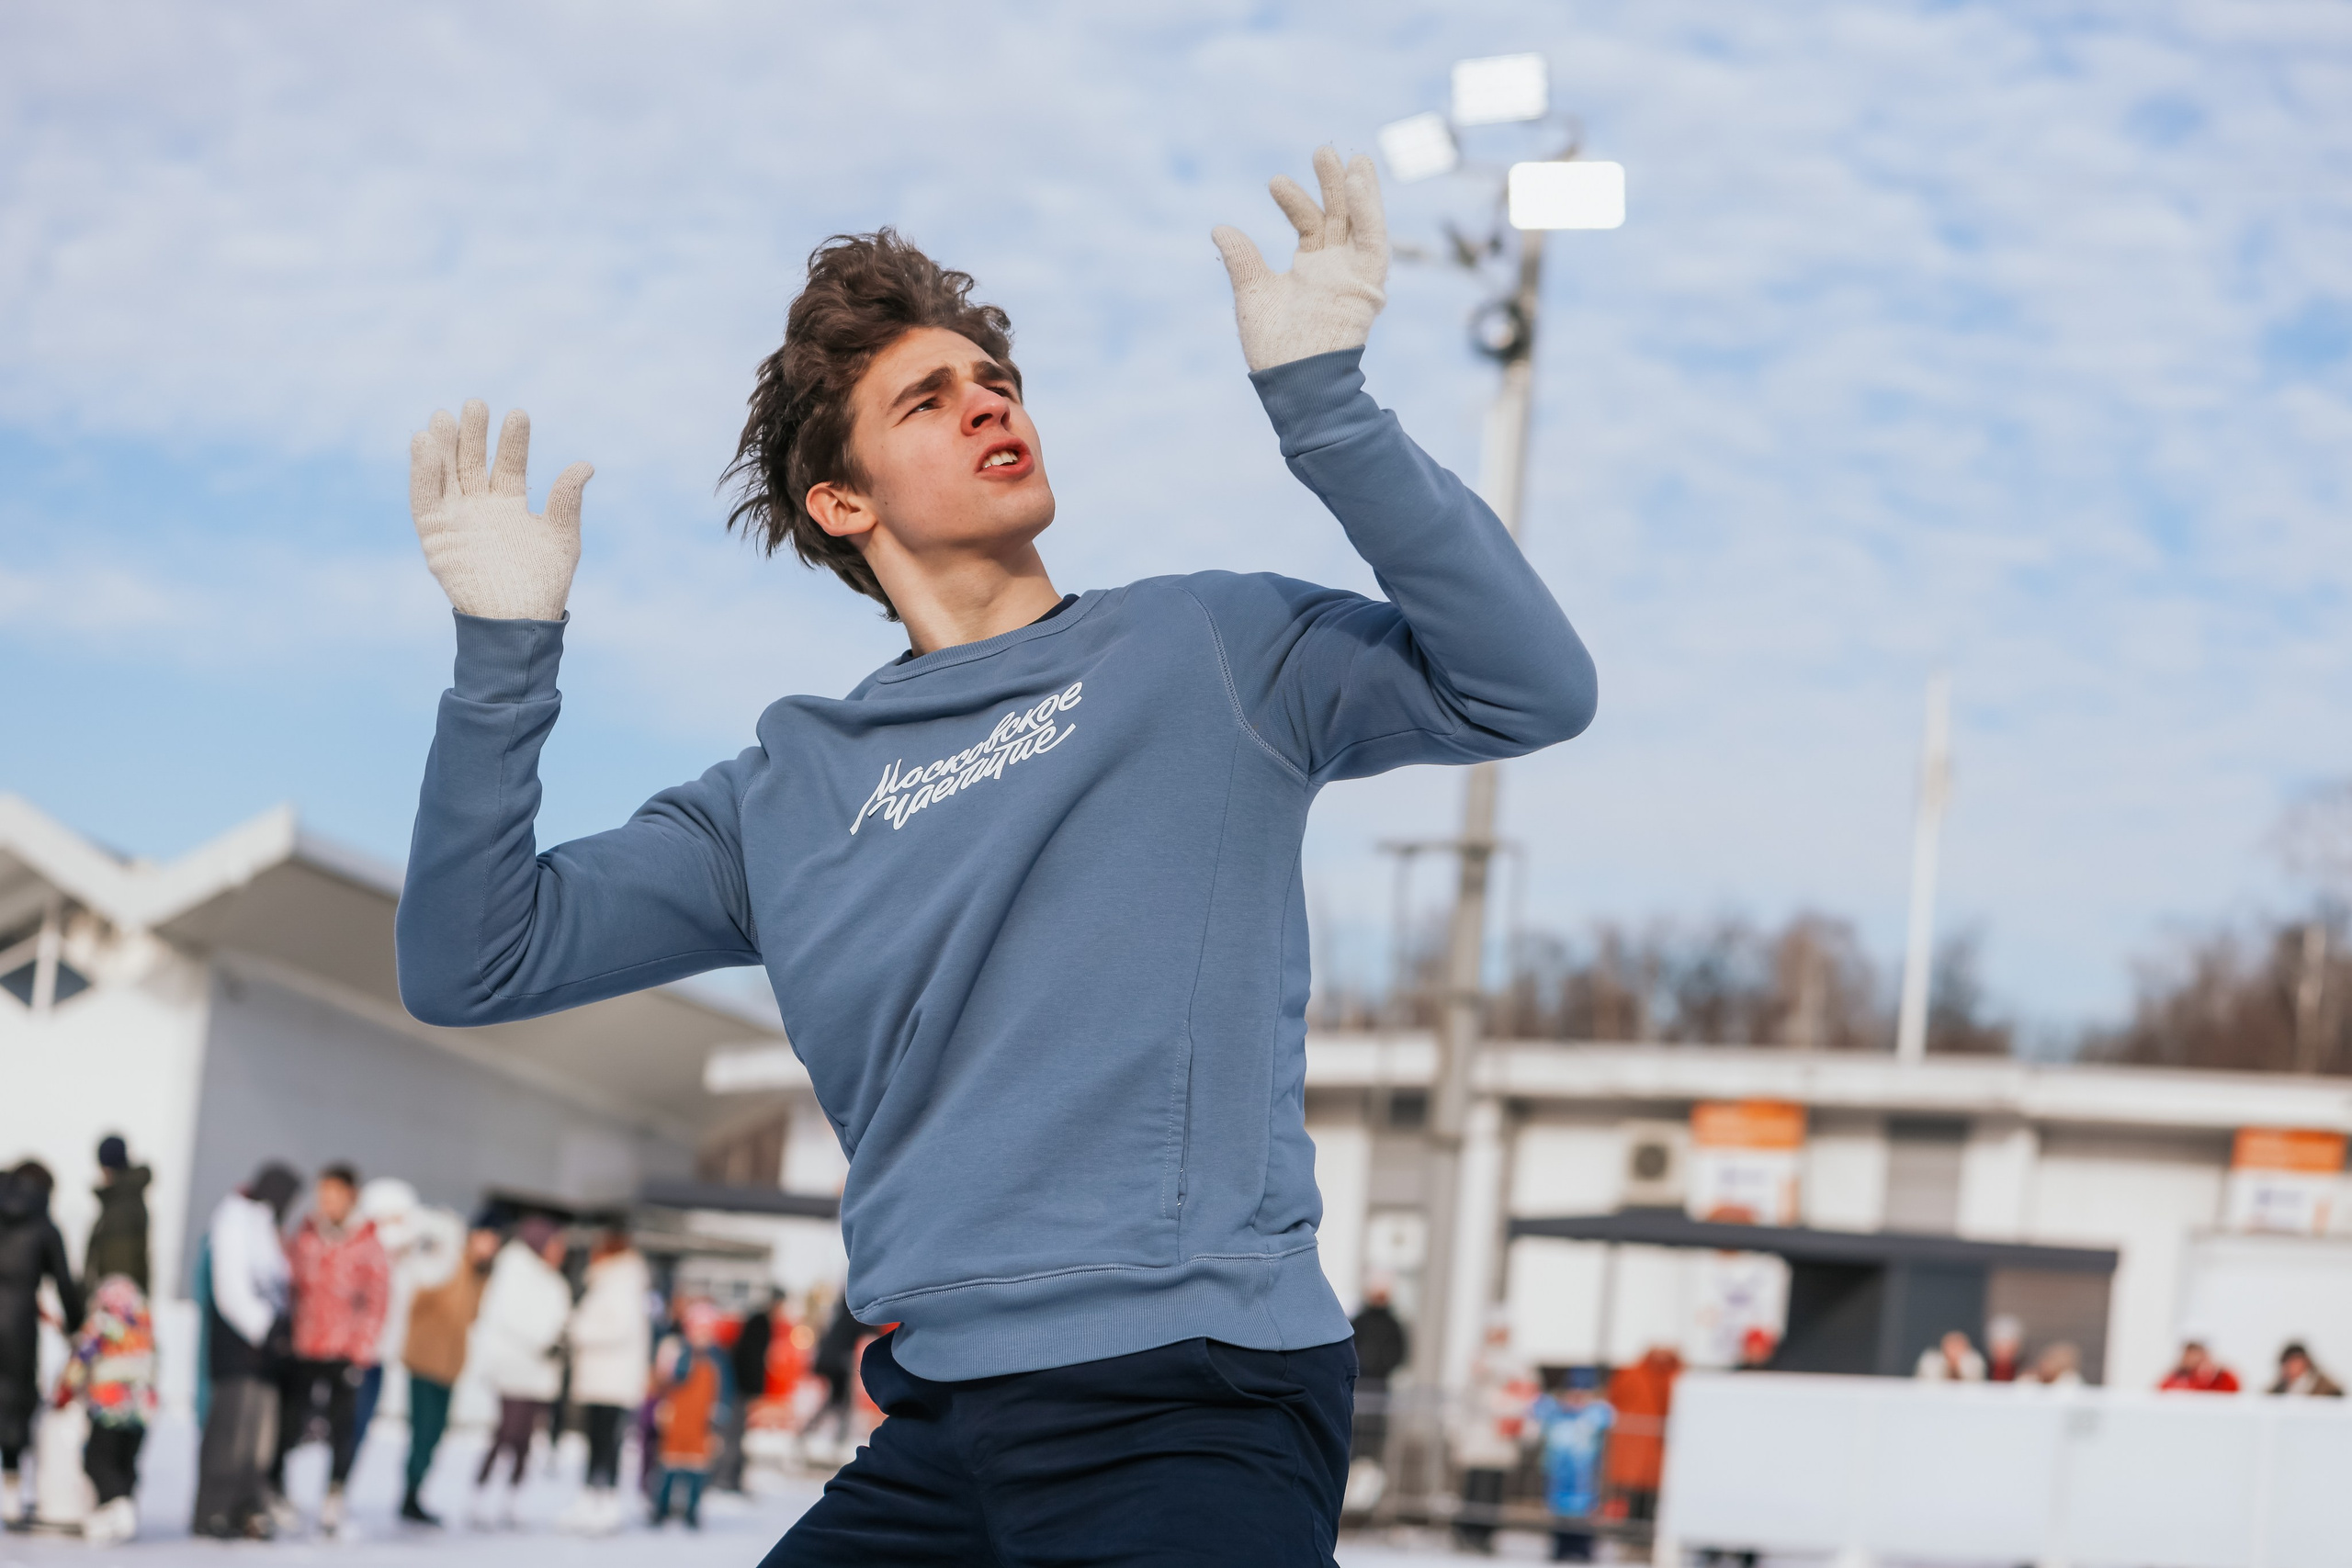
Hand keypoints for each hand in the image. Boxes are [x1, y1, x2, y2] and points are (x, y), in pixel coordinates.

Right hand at [409, 399, 591, 621]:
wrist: (517, 620)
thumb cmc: (543, 585)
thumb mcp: (561, 538)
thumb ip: (566, 501)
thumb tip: (585, 465)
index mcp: (511, 506)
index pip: (510, 464)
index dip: (513, 440)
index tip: (518, 414)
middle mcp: (481, 507)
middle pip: (473, 461)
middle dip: (474, 434)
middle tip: (477, 403)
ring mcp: (457, 518)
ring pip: (446, 473)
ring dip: (444, 444)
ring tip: (446, 415)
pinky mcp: (434, 533)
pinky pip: (424, 496)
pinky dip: (422, 470)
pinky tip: (424, 441)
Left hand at [1211, 144, 1389, 372]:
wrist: (1294, 379)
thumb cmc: (1274, 348)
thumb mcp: (1253, 293)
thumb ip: (1242, 260)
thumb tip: (1220, 228)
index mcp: (1311, 270)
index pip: (1310, 224)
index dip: (1295, 201)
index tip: (1275, 182)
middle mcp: (1335, 269)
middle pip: (1340, 216)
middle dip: (1331, 183)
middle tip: (1322, 150)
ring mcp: (1353, 274)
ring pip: (1362, 223)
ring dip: (1358, 190)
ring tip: (1349, 157)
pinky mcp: (1368, 284)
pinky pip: (1375, 241)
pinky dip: (1370, 211)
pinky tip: (1359, 181)